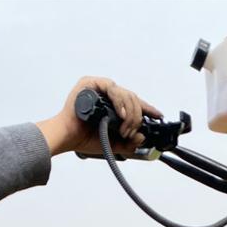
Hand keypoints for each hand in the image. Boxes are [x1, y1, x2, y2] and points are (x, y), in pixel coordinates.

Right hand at [36, 76, 161, 156]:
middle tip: (130, 132)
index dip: (147, 108)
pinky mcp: (90, 83)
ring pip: (126, 94)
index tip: (158, 115)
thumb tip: (142, 136)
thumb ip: (129, 142)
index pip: (134, 103)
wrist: (68, 138)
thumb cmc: (85, 137)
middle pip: (133, 98)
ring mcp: (99, 87)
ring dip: (130, 114)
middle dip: (136, 117)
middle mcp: (107, 94)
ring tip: (124, 129)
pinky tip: (122, 114)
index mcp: (113, 105)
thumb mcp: (114, 143)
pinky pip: (112, 88)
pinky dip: (120, 101)